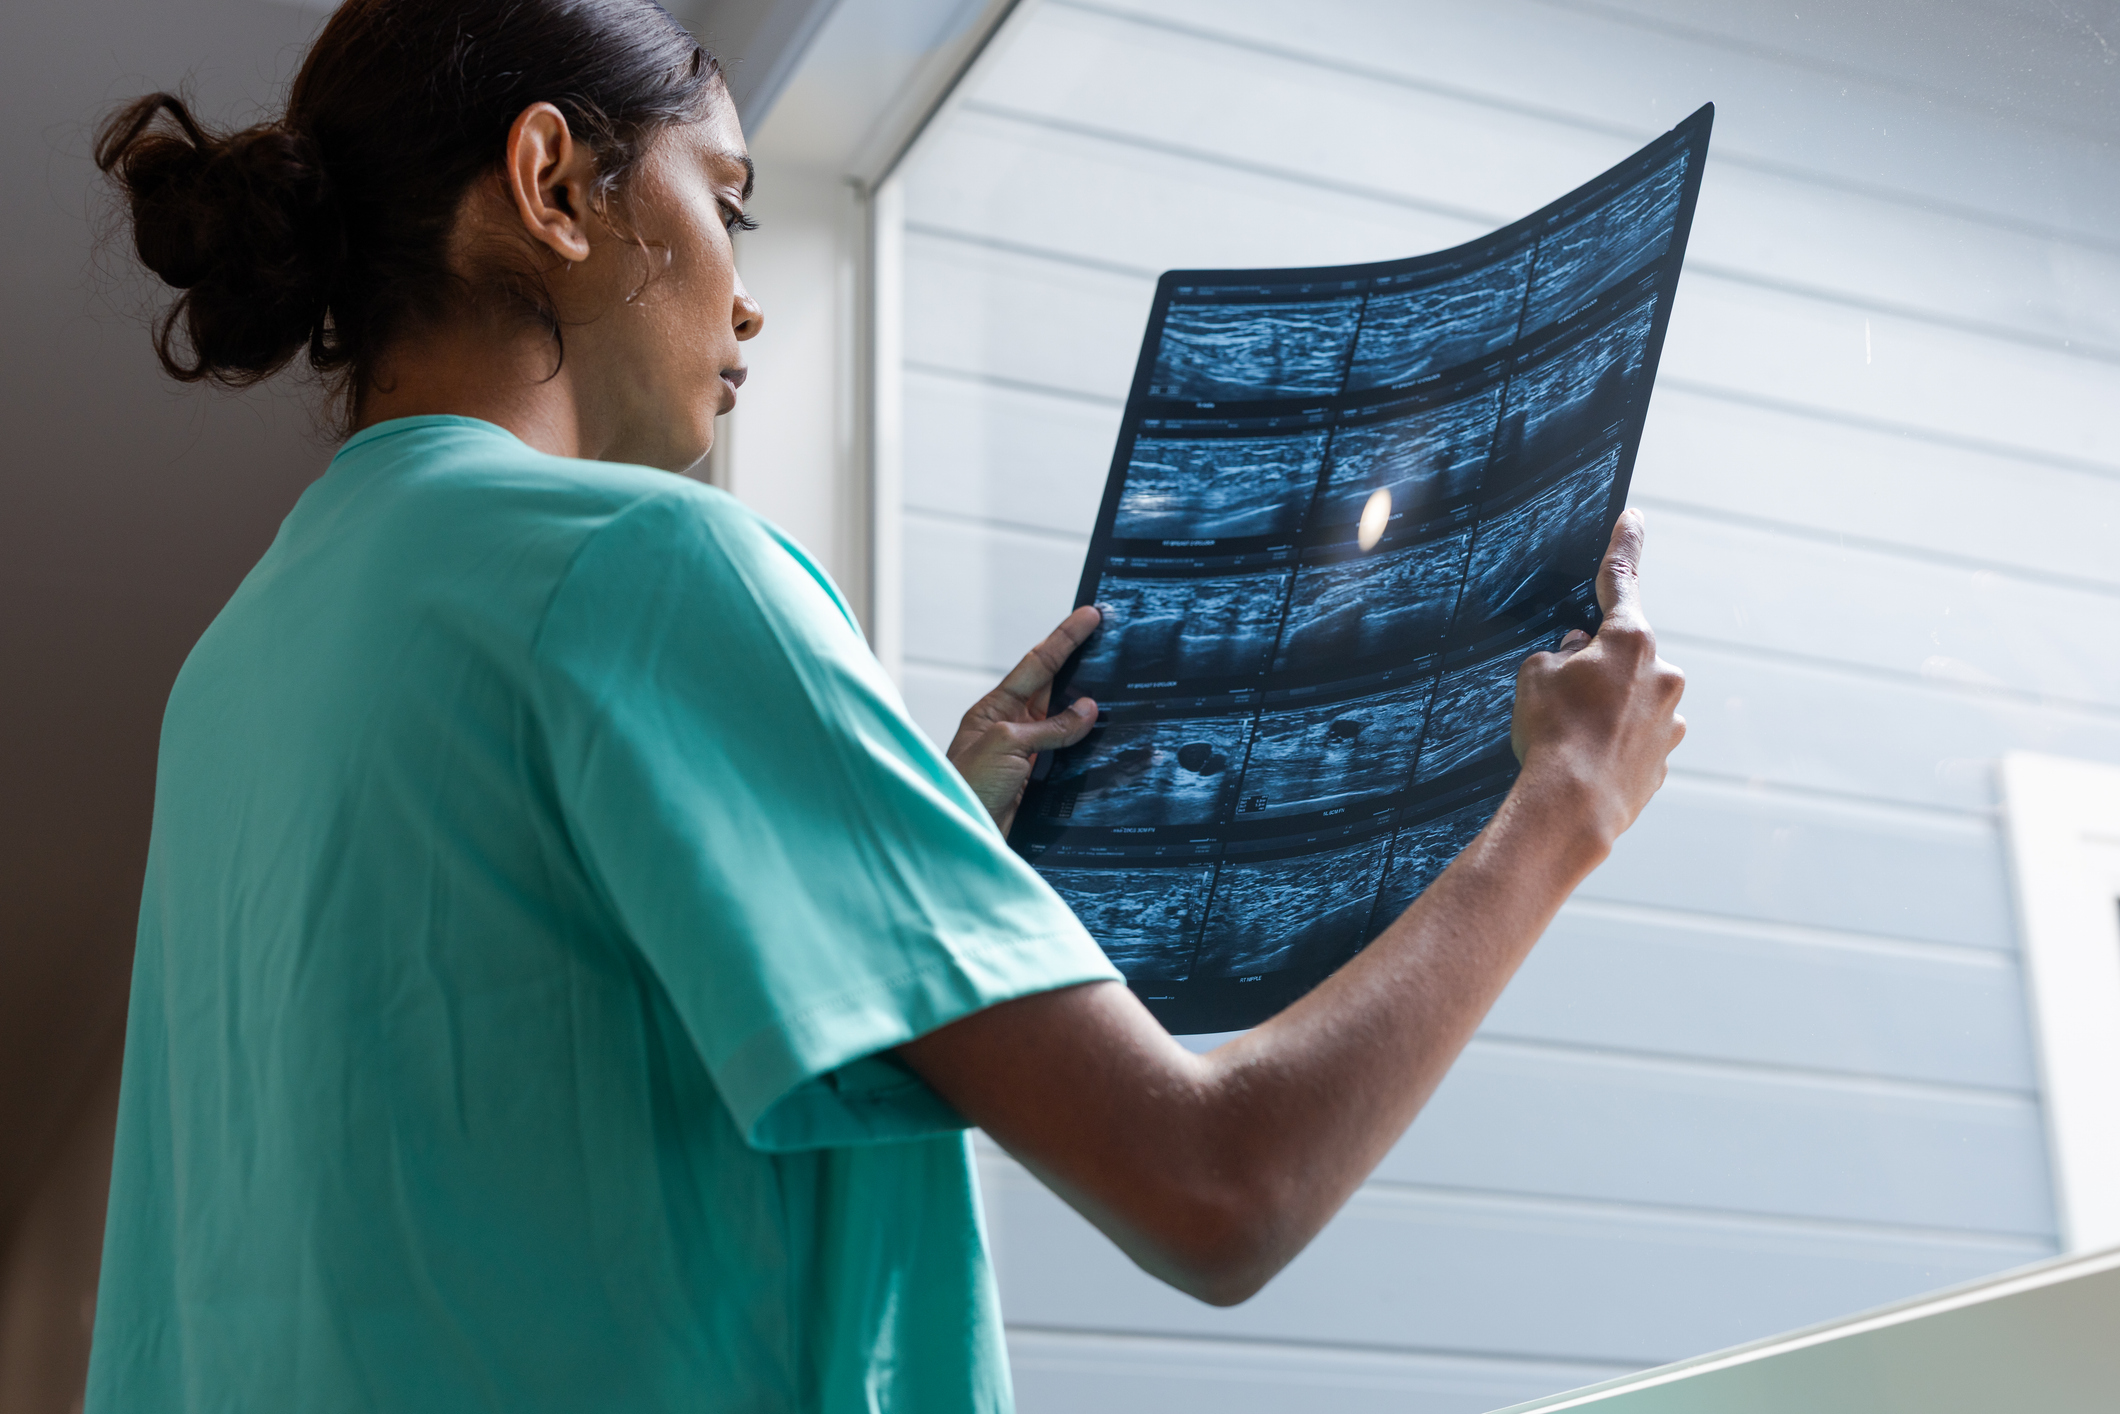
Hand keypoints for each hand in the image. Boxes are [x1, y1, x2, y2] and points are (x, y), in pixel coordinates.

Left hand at [947, 607, 1101, 833]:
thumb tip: (1088, 709)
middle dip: (1083, 663)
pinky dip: (1093, 748)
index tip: (1090, 615)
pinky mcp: (1040, 782)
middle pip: (1056, 687)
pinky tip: (1113, 741)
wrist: (960, 839)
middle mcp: (1013, 727)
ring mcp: (1027, 754)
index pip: (1037, 664)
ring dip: (1093, 710)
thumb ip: (1049, 726)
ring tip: (1122, 685)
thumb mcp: (1007, 745)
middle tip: (1113, 638)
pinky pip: (1072, 757)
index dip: (1065, 638)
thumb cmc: (966, 787)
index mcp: (996, 708)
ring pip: (1068, 723)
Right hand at [1509, 508, 1686, 849]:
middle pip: (1623, 655)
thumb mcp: (1535, 675)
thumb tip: (1578, 653)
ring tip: (1568, 740)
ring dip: (1606, 709)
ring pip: (1632, 700)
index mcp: (1630, 641)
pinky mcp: (1665, 760)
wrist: (1569, 809)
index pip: (1621, 580)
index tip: (1632, 517)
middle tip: (1559, 697)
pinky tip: (1584, 763)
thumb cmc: (1549, 734)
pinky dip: (1612, 744)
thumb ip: (1560, 652)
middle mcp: (1662, 675)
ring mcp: (1670, 720)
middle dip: (1595, 667)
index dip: (1623, 545)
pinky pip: (1635, 739)